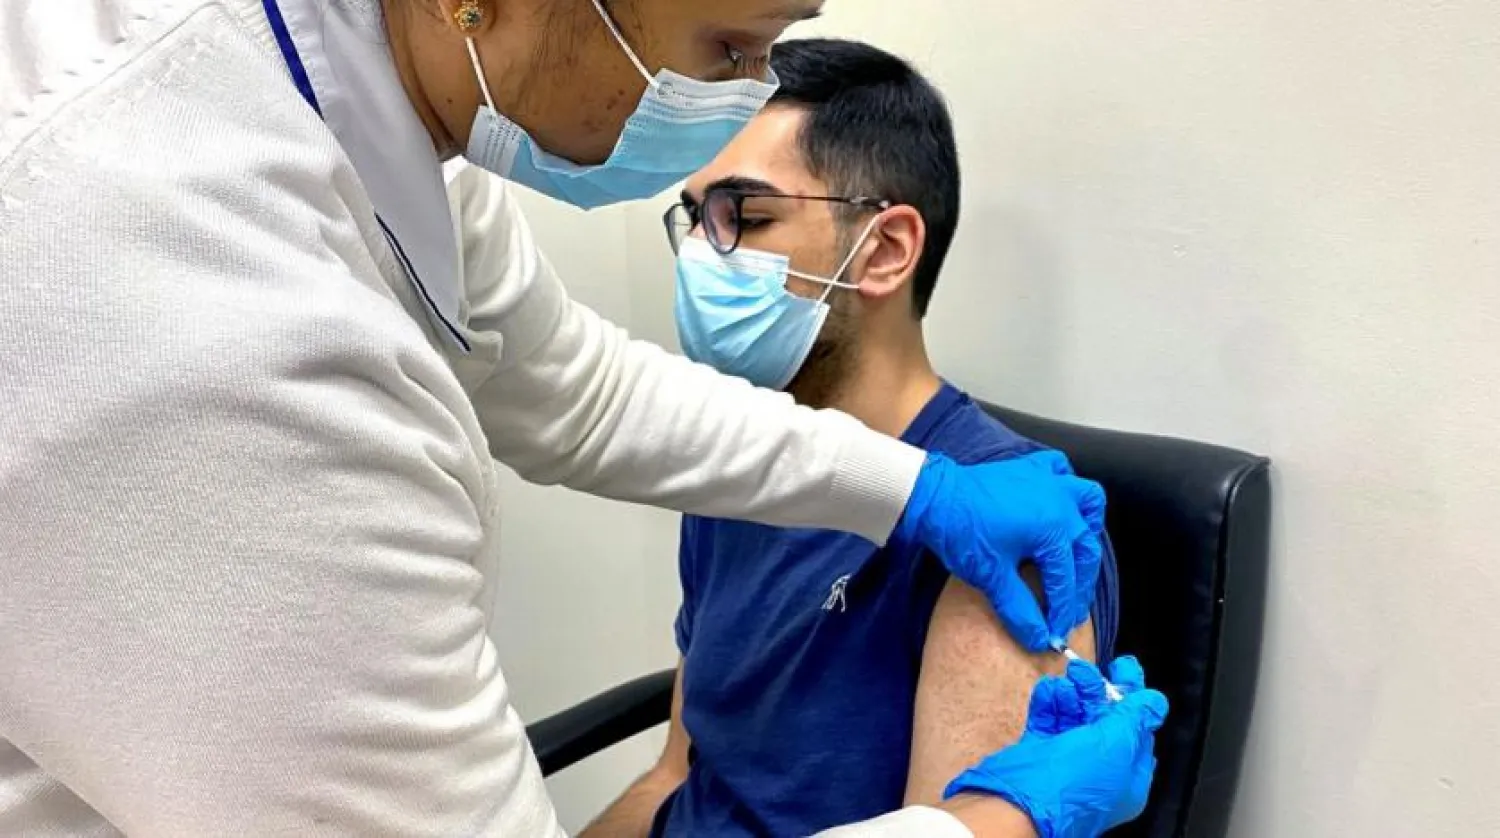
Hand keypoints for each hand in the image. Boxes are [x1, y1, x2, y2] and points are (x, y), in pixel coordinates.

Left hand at [894, 450, 1104, 650]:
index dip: (1062, 611)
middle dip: (1078, 584)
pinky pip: (1061, 472)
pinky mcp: (1029, 469)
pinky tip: (1060, 504)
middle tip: (1067, 611)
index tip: (1056, 633)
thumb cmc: (961, 532)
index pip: (1066, 580)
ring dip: (1087, 529)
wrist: (932, 496)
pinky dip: (1067, 486)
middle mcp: (1060, 502)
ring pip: (1088, 502)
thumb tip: (1039, 639)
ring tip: (1077, 556)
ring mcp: (1047, 481)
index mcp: (1054, 528)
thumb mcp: (992, 577)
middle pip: (1084, 549)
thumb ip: (1020, 610)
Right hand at [944, 657, 1167, 837]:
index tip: (1125, 667)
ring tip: (1066, 680)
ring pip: (1073, 717)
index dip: (1132, 697)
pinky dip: (1048, 703)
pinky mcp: (1038, 753)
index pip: (1135, 729)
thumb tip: (1155, 701)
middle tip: (1085, 669)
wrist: (1019, 804)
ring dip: (1071, 694)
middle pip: (1102, 719)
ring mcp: (1066, 761)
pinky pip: (1047, 721)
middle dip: (1096, 690)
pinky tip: (1048, 691)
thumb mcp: (1116, 745)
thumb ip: (1135, 718)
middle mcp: (1097, 769)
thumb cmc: (1073, 783)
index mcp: (1126, 775)